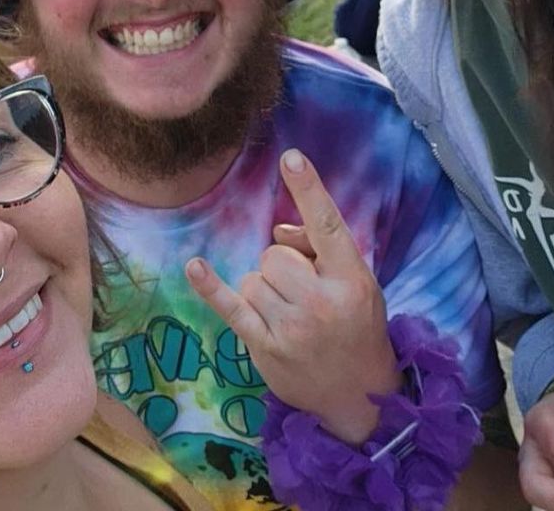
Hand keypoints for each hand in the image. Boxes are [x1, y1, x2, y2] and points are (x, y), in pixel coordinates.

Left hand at [184, 147, 399, 442]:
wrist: (359, 396)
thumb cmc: (357, 326)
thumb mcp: (356, 282)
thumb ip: (320, 248)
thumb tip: (277, 228)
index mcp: (351, 279)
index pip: (327, 225)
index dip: (309, 189)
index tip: (291, 157)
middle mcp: (321, 302)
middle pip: (275, 252)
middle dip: (283, 265)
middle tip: (303, 291)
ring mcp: (291, 327)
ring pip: (253, 276)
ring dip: (264, 288)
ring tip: (290, 312)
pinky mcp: (264, 346)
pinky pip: (231, 307)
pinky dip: (211, 287)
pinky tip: (194, 267)